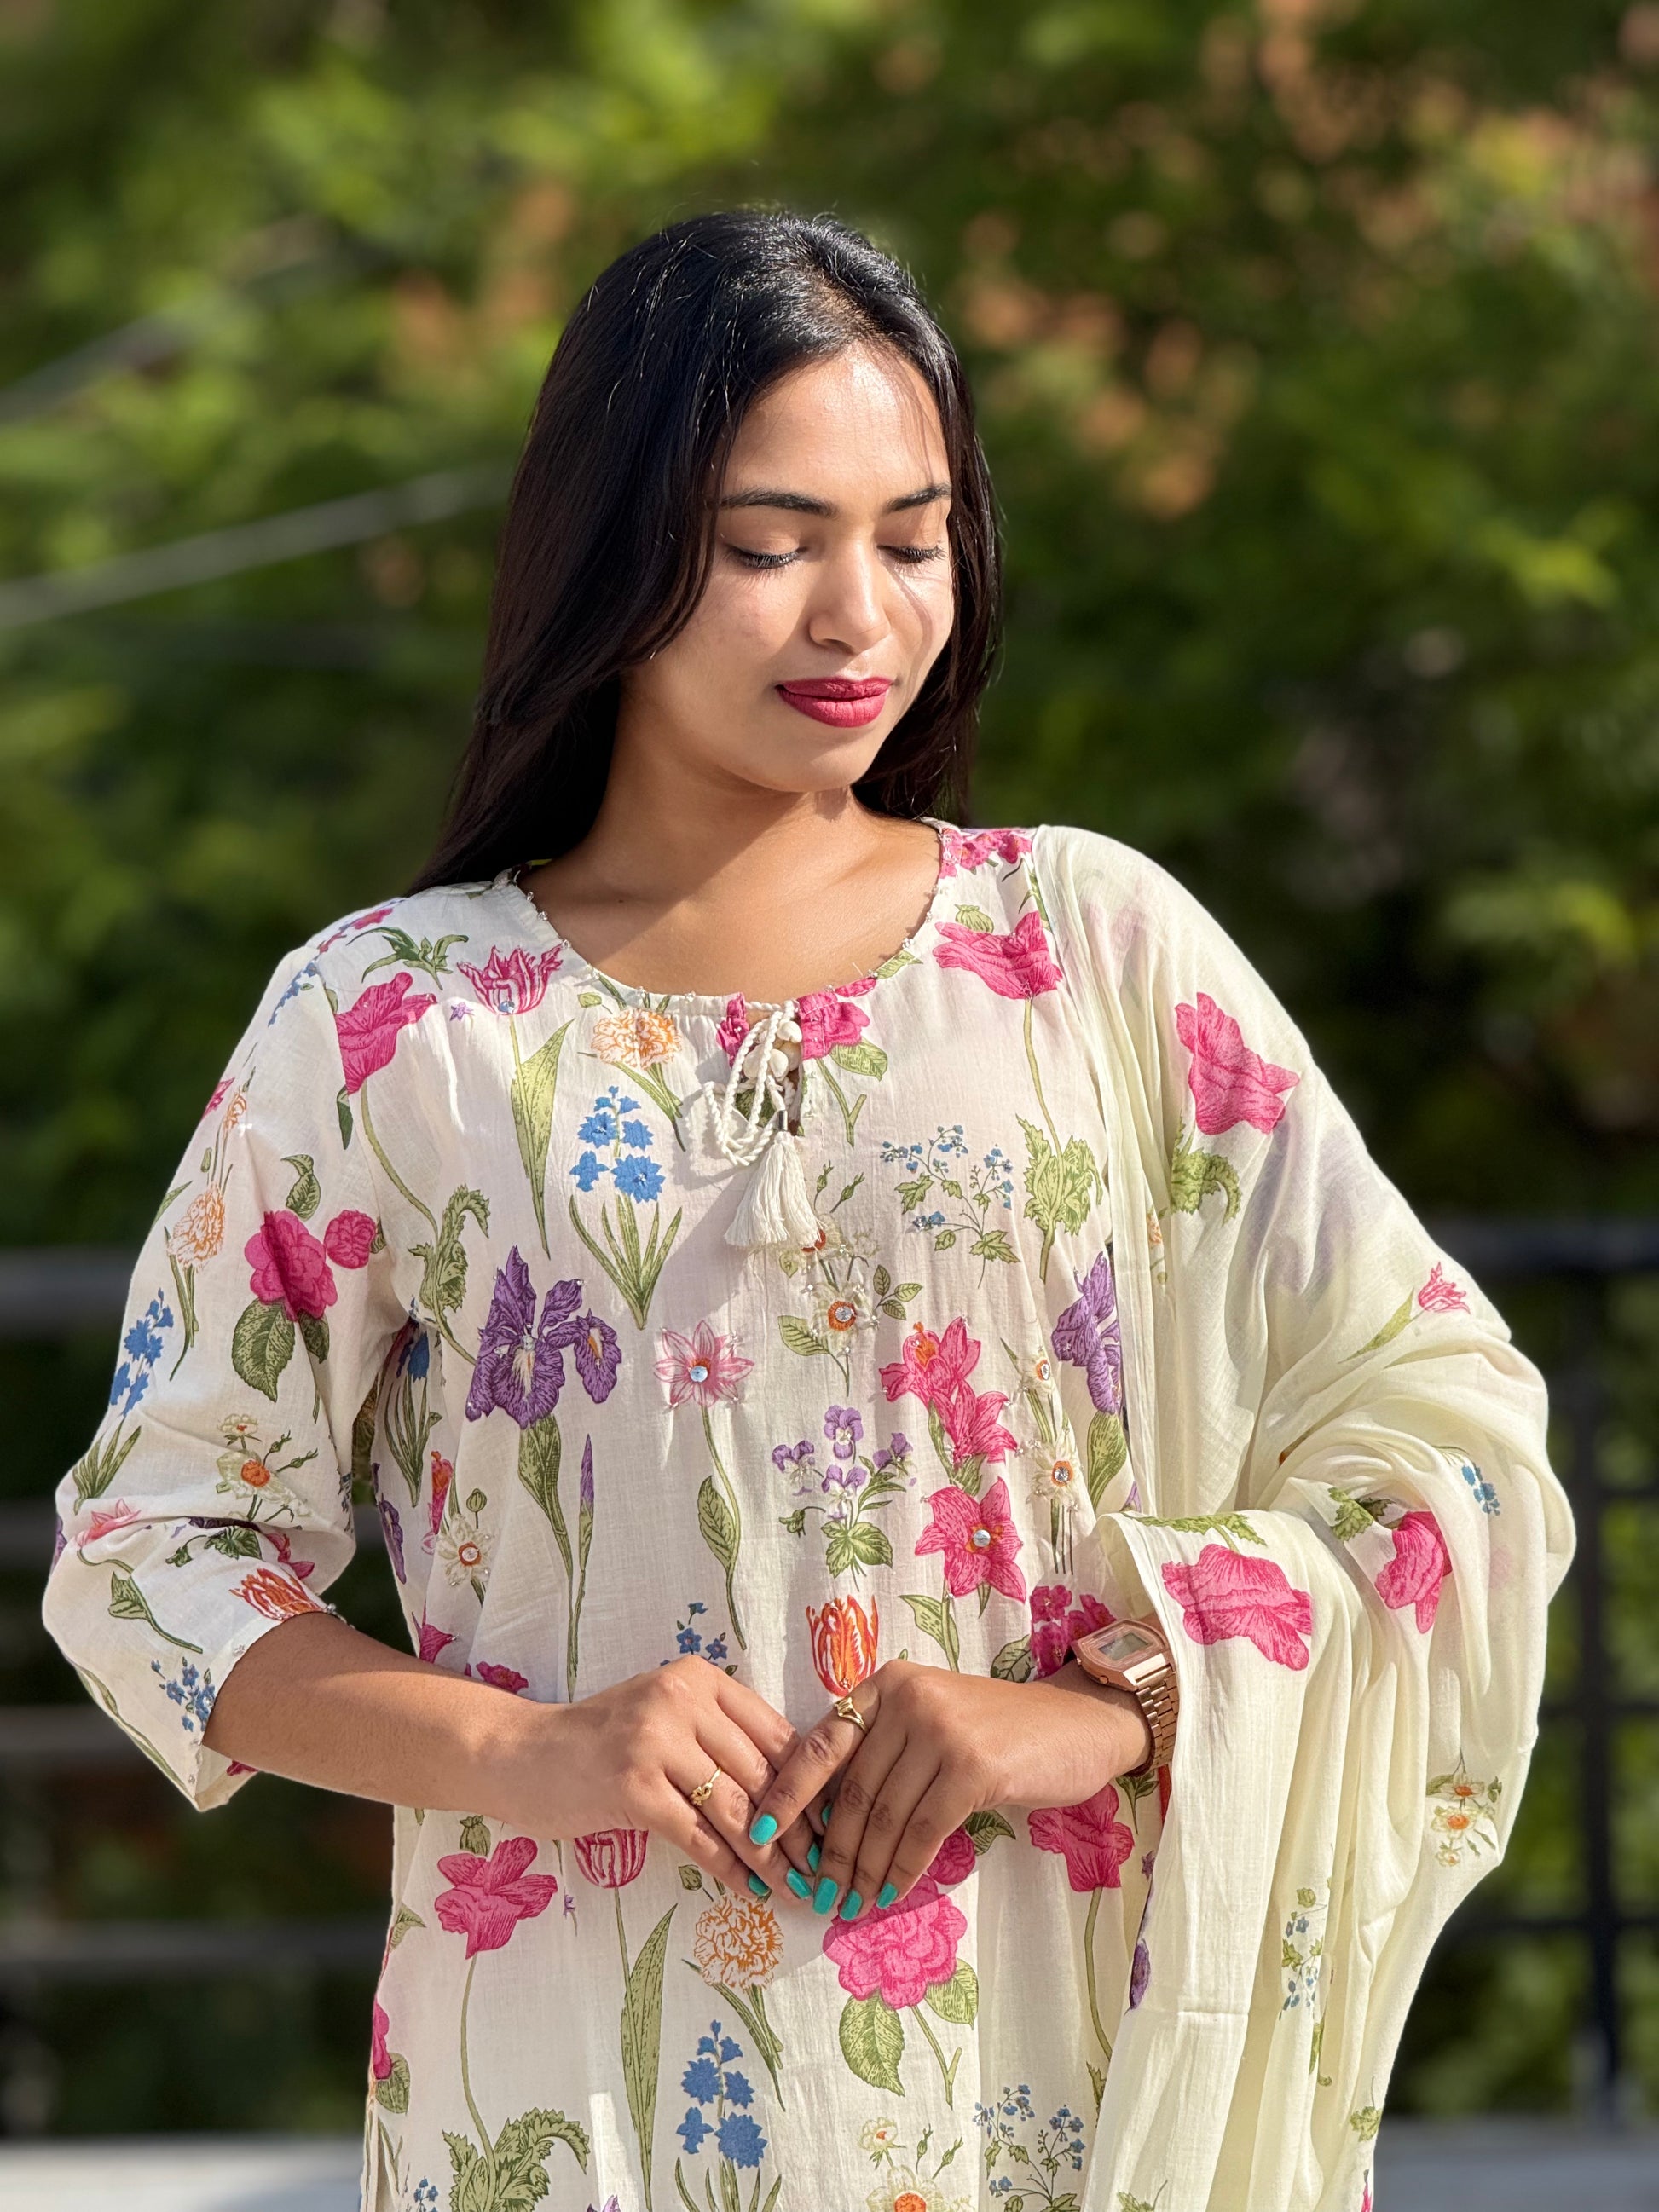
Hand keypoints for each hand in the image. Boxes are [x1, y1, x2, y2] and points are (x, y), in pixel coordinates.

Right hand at [539, 1657, 820, 1899]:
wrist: (521, 1754)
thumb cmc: (600, 1742)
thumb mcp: (665, 1718)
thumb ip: (719, 1738)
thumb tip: (793, 1791)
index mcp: (699, 1678)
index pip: (776, 1733)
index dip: (809, 1784)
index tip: (831, 1823)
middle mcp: (681, 1699)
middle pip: (761, 1772)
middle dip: (797, 1828)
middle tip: (821, 1867)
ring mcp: (654, 1740)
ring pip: (735, 1808)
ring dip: (770, 1857)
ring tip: (794, 1888)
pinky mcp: (631, 1785)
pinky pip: (697, 1835)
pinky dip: (729, 1868)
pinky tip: (748, 1890)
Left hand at [743, 1657, 1151, 1923]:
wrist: (1074, 1726)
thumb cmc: (996, 1733)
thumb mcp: (928, 1725)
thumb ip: (882, 1753)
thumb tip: (822, 1823)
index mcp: (886, 1684)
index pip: (820, 1742)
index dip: (786, 1794)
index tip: (758, 1837)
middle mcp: (907, 1698)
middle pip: (850, 1789)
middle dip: (829, 1851)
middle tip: (817, 1894)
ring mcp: (940, 1729)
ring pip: (883, 1816)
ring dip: (863, 1869)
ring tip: (850, 1903)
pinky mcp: (973, 1765)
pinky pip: (923, 1831)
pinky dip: (902, 1868)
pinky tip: (892, 1892)